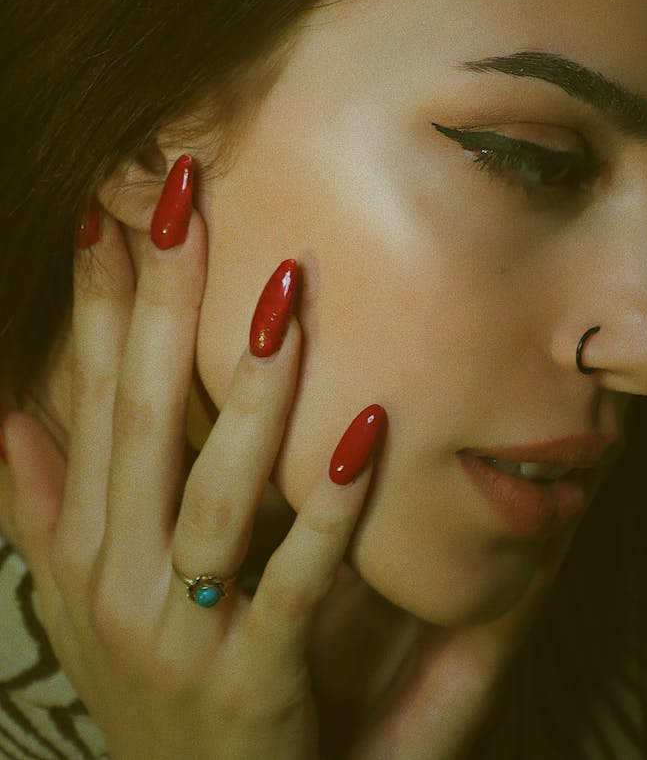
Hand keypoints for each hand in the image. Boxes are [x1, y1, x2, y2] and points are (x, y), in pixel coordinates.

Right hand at [2, 169, 382, 759]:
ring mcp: (182, 631)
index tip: (110, 211)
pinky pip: (291, 582)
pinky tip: (361, 430)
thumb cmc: (145, 699)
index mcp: (91, 547)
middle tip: (185, 197)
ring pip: (213, 490)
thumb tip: (7, 421)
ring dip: (248, 389)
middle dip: (161, 302)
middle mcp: (121, 579)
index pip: (92, 401)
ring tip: (284, 292)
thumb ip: (45, 513)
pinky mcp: (254, 681)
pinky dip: (323, 508)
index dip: (99, 305)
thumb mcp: (79, 605)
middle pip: (142, 417)